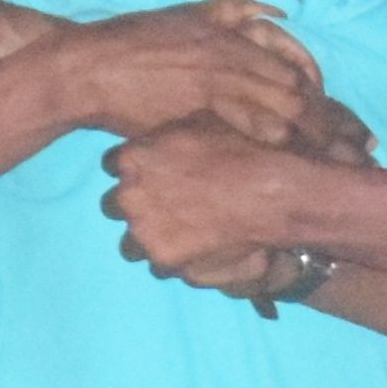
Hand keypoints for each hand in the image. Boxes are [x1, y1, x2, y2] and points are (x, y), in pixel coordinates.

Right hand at [43, 0, 340, 154]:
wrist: (87, 69)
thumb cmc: (133, 40)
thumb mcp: (189, 13)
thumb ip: (233, 8)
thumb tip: (278, 9)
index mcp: (232, 39)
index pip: (295, 70)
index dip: (324, 99)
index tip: (341, 123)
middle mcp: (230, 62)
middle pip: (297, 97)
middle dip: (328, 128)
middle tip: (350, 152)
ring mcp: (213, 90)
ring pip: (278, 117)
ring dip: (306, 143)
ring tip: (327, 166)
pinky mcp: (194, 117)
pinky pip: (244, 134)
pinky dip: (269, 150)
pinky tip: (282, 166)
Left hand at [99, 125, 321, 295]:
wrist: (274, 191)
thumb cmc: (243, 150)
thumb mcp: (201, 122)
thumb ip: (167, 135)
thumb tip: (159, 140)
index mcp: (133, 159)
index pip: (112, 166)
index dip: (134, 171)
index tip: (152, 174)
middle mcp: (129, 198)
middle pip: (114, 207)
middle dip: (135, 207)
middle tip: (165, 207)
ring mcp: (145, 234)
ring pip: (132, 243)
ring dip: (150, 238)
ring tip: (182, 234)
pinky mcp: (166, 261)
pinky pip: (160, 266)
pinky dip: (176, 260)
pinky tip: (200, 250)